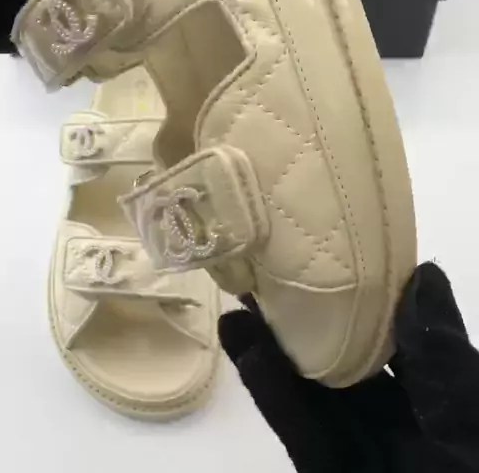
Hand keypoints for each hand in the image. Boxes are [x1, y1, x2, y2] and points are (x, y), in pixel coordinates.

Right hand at [219, 263, 478, 471]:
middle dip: (321, 313)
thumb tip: (424, 272)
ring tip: (246, 285)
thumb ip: (446, 359)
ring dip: (280, 341)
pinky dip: (272, 385)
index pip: (419, 338)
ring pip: (319, 388)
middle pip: (361, 358)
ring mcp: (367, 457)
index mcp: (456, 408)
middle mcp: (412, 428)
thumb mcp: (471, 424)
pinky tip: (244, 340)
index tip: (350, 247)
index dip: (385, 293)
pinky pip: (301, 428)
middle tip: (282, 262)